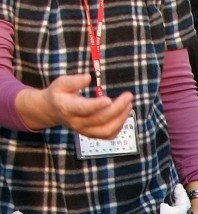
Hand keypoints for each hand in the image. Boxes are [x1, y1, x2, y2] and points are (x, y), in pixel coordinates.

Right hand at [16, 74, 133, 138]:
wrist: (53, 111)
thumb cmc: (59, 94)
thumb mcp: (61, 83)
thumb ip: (74, 81)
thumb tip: (88, 78)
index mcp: (68, 108)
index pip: (84, 109)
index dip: (97, 105)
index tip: (109, 99)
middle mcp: (77, 122)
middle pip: (100, 119)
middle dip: (117, 108)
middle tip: (128, 96)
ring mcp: (85, 131)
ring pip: (106, 130)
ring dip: (121, 119)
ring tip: (129, 105)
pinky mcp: (92, 135)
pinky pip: (108, 135)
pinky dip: (119, 126)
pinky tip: (124, 114)